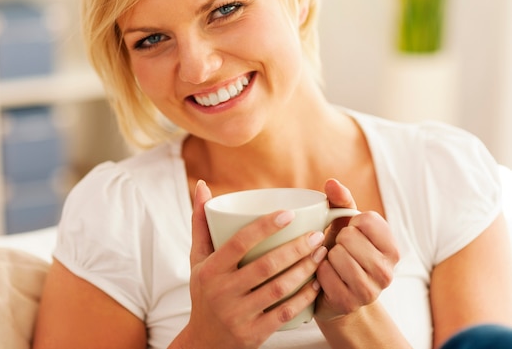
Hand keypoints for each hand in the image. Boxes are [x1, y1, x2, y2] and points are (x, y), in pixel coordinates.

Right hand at [173, 181, 323, 348]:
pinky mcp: (253, 334)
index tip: (289, 213)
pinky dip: (304, 297)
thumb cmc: (204, 292)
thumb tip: (201, 185)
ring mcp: (238, 314)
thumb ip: (201, 223)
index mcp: (210, 269)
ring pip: (279, 289)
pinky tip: (317, 283)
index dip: (265, 226)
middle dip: (296, 248)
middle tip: (317, 235)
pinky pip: (285, 313)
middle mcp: (222, 292)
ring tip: (321, 253)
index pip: (239, 242)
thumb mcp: (198, 259)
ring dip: (305, 269)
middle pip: (266, 265)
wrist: (204, 343)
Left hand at [314, 179, 399, 321]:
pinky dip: (319, 272)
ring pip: (338, 256)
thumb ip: (341, 201)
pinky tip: (325, 277)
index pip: (368, 220)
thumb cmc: (341, 252)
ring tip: (332, 263)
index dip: (352, 222)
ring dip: (327, 256)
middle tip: (339, 250)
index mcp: (392, 248)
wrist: (334, 294)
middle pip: (350, 237)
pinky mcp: (349, 303)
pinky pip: (325, 275)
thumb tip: (331, 183)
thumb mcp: (344, 225)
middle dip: (337, 240)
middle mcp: (387, 271)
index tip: (351, 232)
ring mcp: (370, 290)